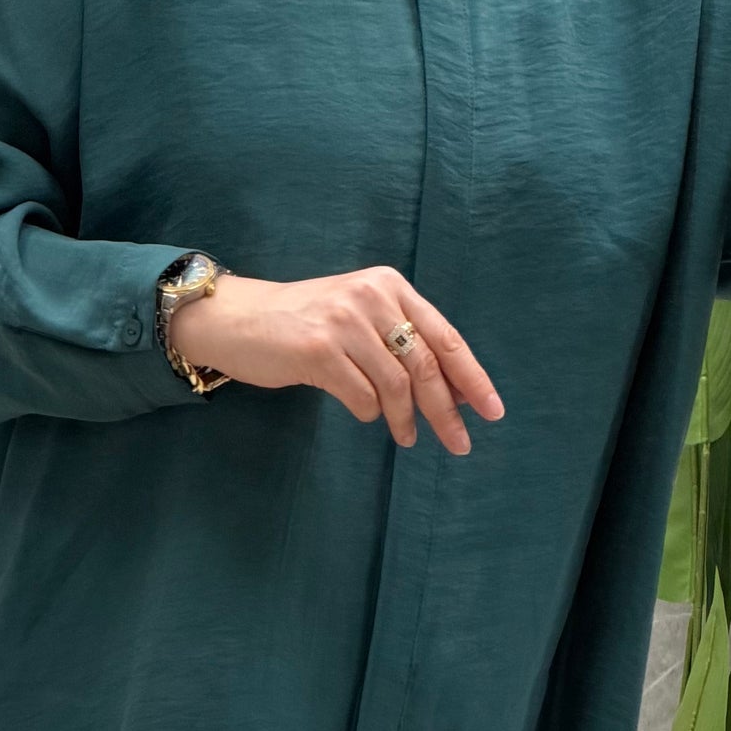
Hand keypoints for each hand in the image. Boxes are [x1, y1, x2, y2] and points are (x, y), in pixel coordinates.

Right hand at [173, 266, 503, 454]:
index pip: (444, 336)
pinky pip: (362, 397)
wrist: (238, 319)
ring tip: (406, 437)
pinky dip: (369, 412)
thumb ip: (401, 343)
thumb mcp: (359, 318)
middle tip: (460, 444)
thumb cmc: (304, 325)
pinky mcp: (318, 350)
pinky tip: (364, 413)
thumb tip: (453, 392)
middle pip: (426, 365)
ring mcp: (344, 322)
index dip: (472, 377)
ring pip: (397, 385)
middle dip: (447, 411)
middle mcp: (370, 297)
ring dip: (406, 419)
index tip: (492, 411)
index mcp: (389, 286)